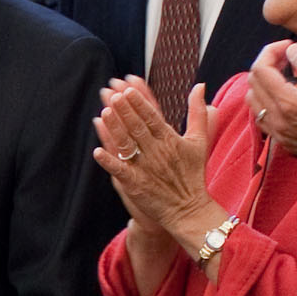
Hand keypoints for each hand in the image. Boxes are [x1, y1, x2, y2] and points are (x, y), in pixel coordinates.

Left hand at [93, 79, 218, 243]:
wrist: (189, 209)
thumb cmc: (193, 174)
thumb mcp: (199, 141)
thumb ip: (198, 113)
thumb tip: (200, 86)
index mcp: (170, 140)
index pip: (153, 117)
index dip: (140, 103)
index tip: (129, 90)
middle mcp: (157, 153)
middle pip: (138, 128)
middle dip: (125, 111)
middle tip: (114, 96)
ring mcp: (145, 169)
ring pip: (127, 145)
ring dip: (115, 130)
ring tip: (104, 113)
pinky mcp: (136, 184)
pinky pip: (120, 171)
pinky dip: (109, 162)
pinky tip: (97, 152)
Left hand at [247, 38, 296, 166]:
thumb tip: (291, 51)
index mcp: (288, 104)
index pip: (261, 69)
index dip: (271, 51)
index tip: (290, 46)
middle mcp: (277, 120)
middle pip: (253, 82)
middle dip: (268, 63)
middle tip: (290, 57)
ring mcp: (278, 133)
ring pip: (253, 99)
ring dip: (264, 81)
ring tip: (287, 74)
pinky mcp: (284, 141)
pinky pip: (262, 116)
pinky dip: (267, 99)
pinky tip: (287, 95)